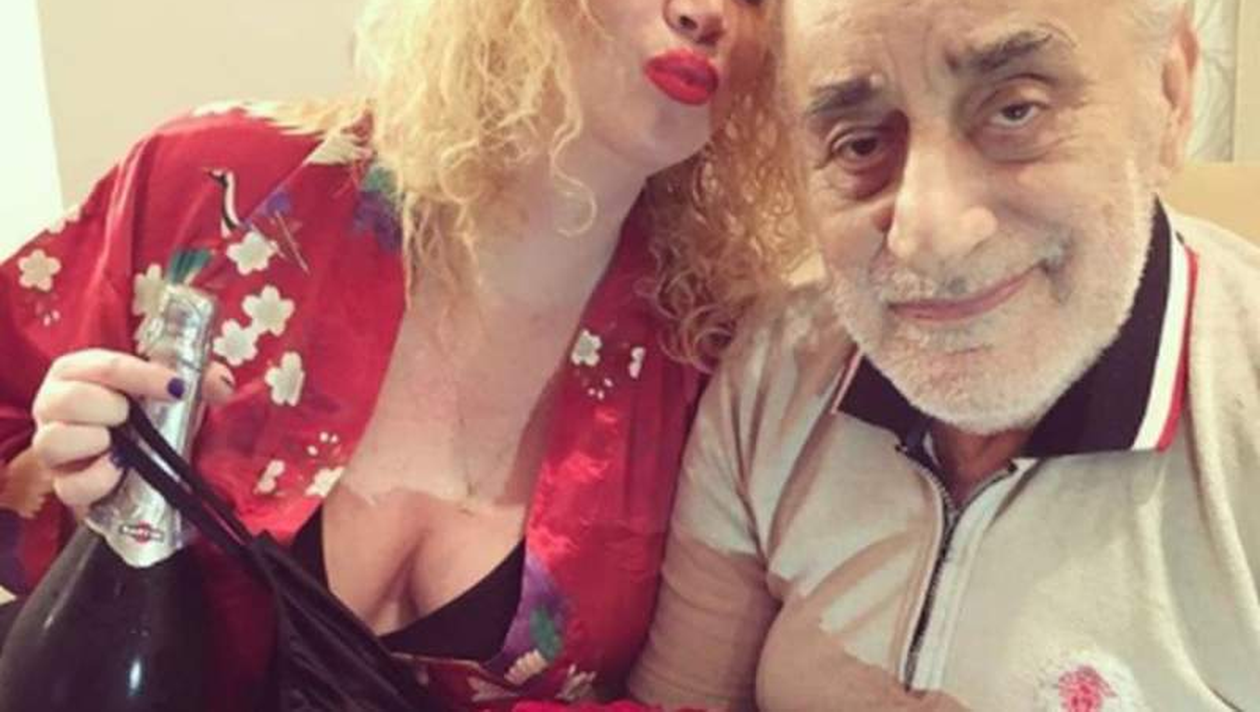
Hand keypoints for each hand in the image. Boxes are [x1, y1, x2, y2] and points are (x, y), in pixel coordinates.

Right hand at [29, 349, 233, 507]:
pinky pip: (69, 486)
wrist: (138, 464)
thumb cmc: (149, 416)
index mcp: (79, 370)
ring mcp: (51, 445)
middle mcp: (55, 403)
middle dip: (113, 409)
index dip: (143, 376)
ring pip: (54, 440)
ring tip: (124, 446)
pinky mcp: (60, 484)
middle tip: (134, 418)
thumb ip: (202, 381)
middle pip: (70, 400)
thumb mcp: (174, 392)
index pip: (105, 365)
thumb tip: (221, 384)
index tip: (177, 388)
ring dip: (98, 442)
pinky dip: (98, 480)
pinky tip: (119, 472)